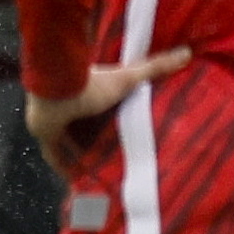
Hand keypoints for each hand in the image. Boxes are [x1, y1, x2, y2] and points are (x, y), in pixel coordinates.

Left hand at [23, 47, 189, 175]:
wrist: (57, 91)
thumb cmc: (92, 84)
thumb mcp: (128, 78)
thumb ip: (154, 67)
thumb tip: (187, 52)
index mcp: (88, 94)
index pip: (99, 109)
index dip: (109, 119)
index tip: (122, 130)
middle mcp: (72, 108)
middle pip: (86, 128)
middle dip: (97, 142)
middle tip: (116, 158)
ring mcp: (57, 123)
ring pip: (70, 144)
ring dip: (82, 156)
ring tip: (101, 172)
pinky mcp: (47, 137)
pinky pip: (56, 157)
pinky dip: (65, 168)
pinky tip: (76, 180)